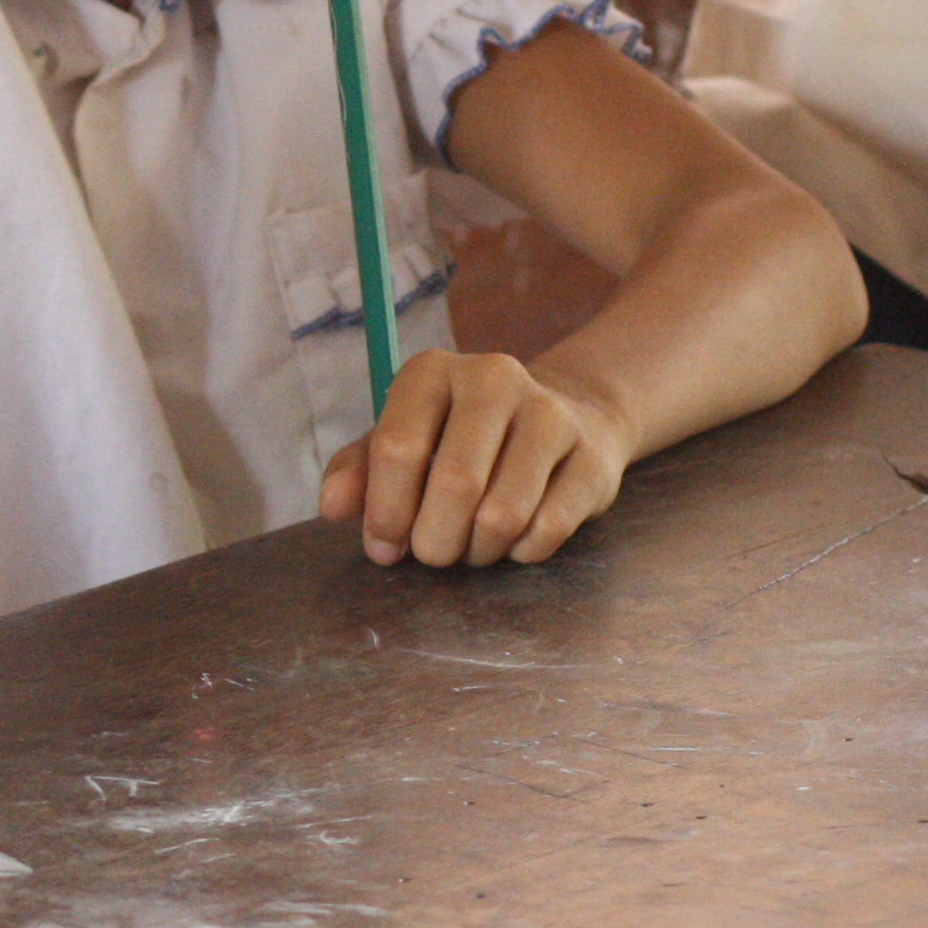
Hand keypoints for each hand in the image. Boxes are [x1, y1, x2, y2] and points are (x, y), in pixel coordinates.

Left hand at [321, 348, 632, 566]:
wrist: (565, 417)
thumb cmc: (458, 437)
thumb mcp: (401, 441)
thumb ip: (358, 471)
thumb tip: (333, 507)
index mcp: (431, 372)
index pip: (398, 448)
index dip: (385, 510)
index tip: (383, 546)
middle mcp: (493, 379)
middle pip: (455, 484)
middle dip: (434, 540)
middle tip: (431, 555)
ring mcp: (551, 414)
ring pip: (503, 514)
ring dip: (477, 551)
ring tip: (470, 546)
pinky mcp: (594, 456)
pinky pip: (548, 528)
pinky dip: (521, 551)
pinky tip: (514, 540)